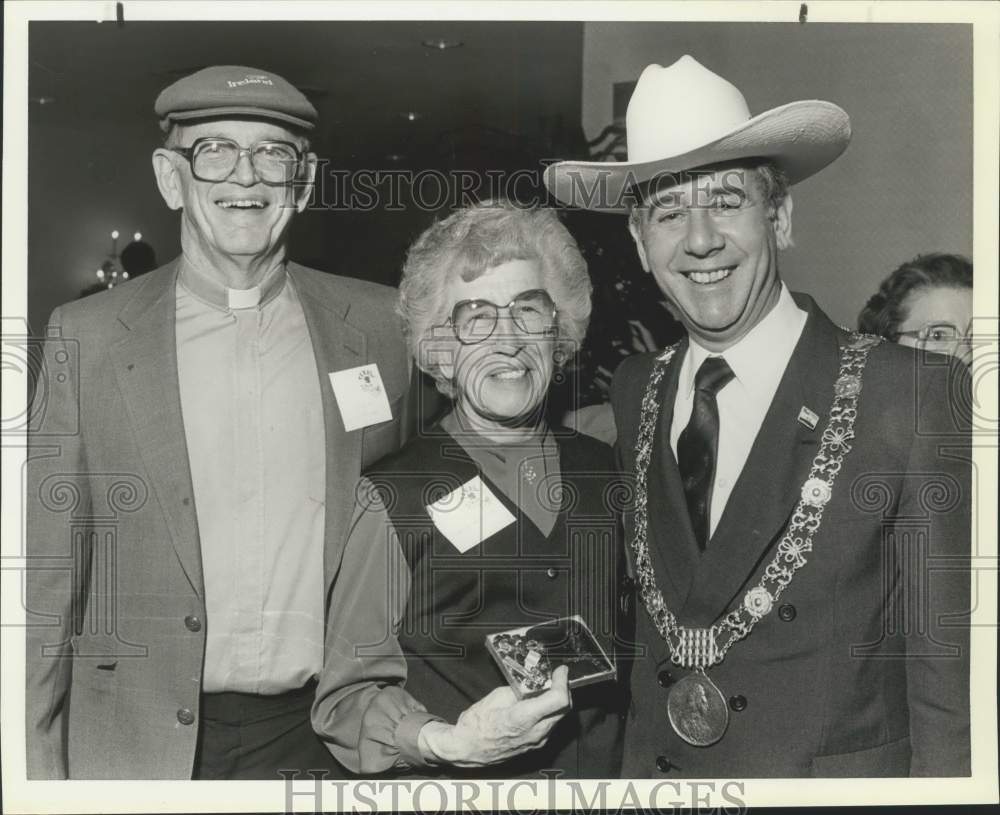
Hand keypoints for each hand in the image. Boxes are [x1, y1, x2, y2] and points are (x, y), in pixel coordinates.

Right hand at [418, 666, 570, 766]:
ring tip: (543, 690)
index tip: (561, 671)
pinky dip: (549, 713)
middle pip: (564, 709)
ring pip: (559, 718)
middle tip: (553, 678)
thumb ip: (519, 689)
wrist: (467, 749)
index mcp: (524, 718)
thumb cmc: (476, 725)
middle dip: (562, 690)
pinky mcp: (535, 746)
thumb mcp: (496, 696)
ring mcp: (537, 742)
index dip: (562, 682)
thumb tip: (533, 682)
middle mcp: (535, 733)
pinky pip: (550, 726)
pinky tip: (537, 705)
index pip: (558, 700)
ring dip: (556, 702)